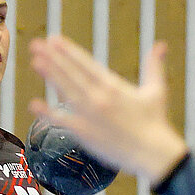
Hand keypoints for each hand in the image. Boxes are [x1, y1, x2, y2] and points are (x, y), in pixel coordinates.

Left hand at [29, 36, 190, 185]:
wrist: (154, 155)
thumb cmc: (156, 123)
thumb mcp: (156, 91)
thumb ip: (154, 66)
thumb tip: (161, 45)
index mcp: (114, 85)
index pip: (86, 63)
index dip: (69, 51)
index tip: (55, 39)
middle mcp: (98, 97)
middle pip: (71, 73)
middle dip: (53, 57)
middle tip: (37, 45)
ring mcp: (90, 115)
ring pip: (65, 91)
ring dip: (49, 75)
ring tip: (35, 61)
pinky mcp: (85, 133)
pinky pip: (62, 121)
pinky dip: (47, 113)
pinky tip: (34, 104)